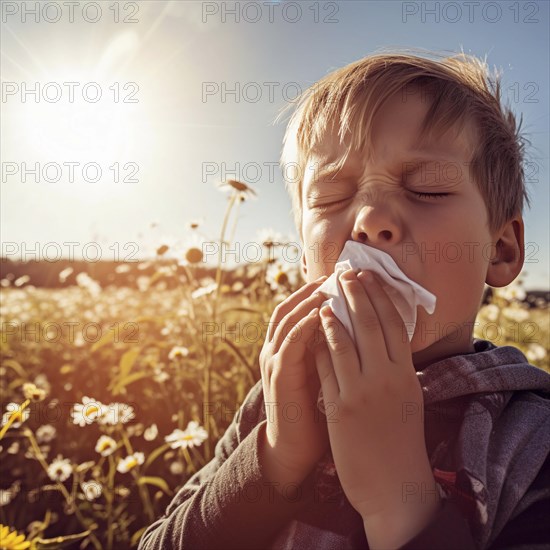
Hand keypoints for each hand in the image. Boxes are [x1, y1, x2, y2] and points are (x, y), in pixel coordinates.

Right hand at [259, 276, 329, 475]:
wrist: (295, 448)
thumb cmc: (315, 410)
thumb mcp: (322, 372)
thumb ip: (328, 349)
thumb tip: (351, 324)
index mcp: (286, 348)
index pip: (297, 309)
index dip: (315, 291)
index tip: (340, 279)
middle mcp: (275, 349)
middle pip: (288, 307)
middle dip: (310, 289)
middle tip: (334, 275)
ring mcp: (273, 361)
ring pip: (287, 319)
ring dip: (307, 301)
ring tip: (329, 287)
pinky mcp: (278, 375)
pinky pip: (289, 343)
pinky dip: (303, 326)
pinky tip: (320, 315)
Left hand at [313, 269, 439, 545]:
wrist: (396, 486)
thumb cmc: (401, 440)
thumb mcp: (406, 398)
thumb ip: (396, 367)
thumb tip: (383, 336)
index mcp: (407, 375)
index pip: (394, 326)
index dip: (381, 297)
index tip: (370, 277)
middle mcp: (388, 379)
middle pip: (371, 326)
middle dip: (358, 295)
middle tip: (347, 273)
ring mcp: (364, 393)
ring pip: (346, 342)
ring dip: (335, 315)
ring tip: (326, 294)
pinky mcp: (342, 409)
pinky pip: (328, 368)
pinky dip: (320, 344)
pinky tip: (313, 329)